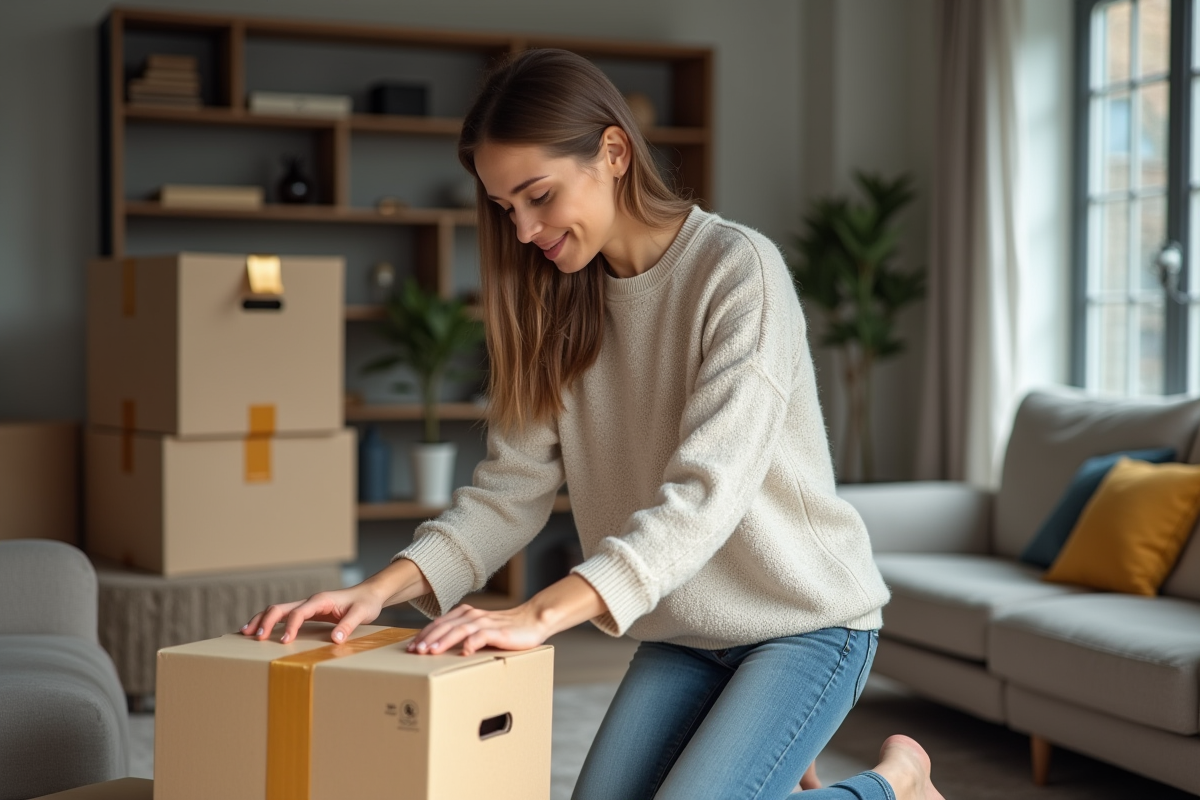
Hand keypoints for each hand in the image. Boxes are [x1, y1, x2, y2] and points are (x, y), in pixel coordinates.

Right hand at [240, 584, 384, 644]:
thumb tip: (335, 640)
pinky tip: (260, 632)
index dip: (289, 627)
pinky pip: (285, 616)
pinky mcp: (308, 613)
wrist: (370, 594)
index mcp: (320, 600)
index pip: (299, 612)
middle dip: (265, 621)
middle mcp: (310, 601)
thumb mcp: (362, 613)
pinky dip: (270, 622)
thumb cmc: (366, 603)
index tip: (284, 642)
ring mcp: (308, 606)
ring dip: (262, 620)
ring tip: (245, 633)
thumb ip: (349, 625)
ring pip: (278, 610)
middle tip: (255, 638)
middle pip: (280, 608)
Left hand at [406, 603, 549, 656]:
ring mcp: (485, 622)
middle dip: (428, 638)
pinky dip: (472, 642)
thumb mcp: (479, 631)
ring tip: (431, 651)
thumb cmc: (504, 631)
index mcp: (465, 614)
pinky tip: (464, 652)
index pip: (439, 623)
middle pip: (445, 625)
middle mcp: (473, 616)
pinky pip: (482, 635)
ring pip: (459, 629)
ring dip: (444, 640)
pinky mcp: (498, 631)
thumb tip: (439, 649)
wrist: (532, 622)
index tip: (411, 648)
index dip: (424, 635)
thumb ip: (462, 635)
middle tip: (415, 651)